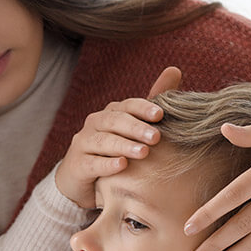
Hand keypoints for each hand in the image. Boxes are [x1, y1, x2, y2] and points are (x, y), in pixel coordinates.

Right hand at [55, 67, 180, 207]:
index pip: (127, 106)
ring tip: (143, 152)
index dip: (143, 108)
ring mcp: (83, 144)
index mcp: (111, 114)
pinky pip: (91, 163)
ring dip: (124, 145)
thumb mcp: (133, 130)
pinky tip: (122, 166)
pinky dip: (107, 164)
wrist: (83, 179)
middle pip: (114, 121)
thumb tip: (174, 70)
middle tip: (156, 137)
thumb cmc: (115, 152)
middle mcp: (95, 124)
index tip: (161, 115)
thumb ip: (151, 106)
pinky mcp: (76, 166)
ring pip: (103, 141)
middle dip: (136, 128)